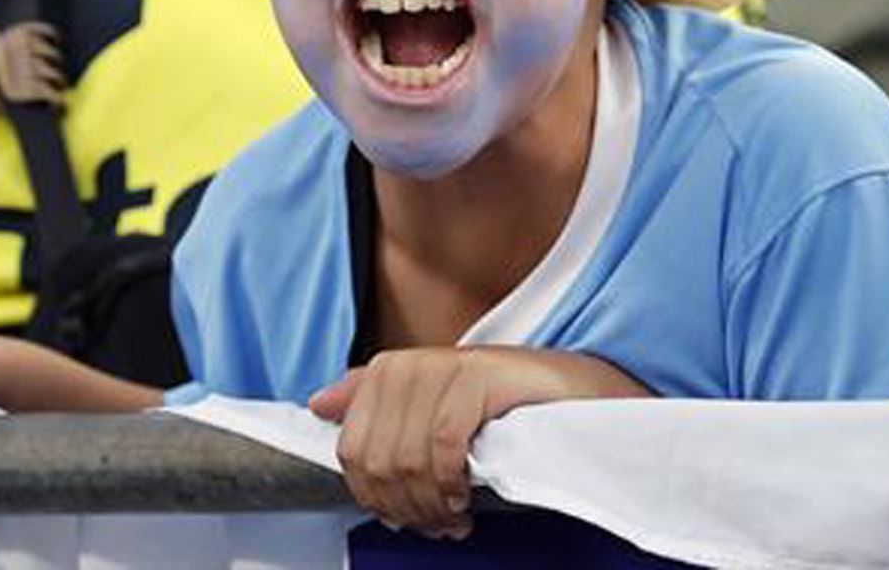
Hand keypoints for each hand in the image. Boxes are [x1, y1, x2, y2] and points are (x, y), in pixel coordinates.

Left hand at [308, 347, 648, 539]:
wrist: (570, 387)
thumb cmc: (497, 403)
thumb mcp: (427, 404)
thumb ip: (371, 403)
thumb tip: (318, 404)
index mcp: (387, 371)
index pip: (352, 452)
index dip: (375, 497)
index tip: (402, 517)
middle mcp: (407, 365)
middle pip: (379, 462)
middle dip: (405, 507)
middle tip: (436, 524)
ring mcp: (441, 369)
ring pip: (409, 461)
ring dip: (430, 505)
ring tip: (454, 517)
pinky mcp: (475, 379)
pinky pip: (443, 448)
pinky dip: (452, 485)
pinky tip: (466, 497)